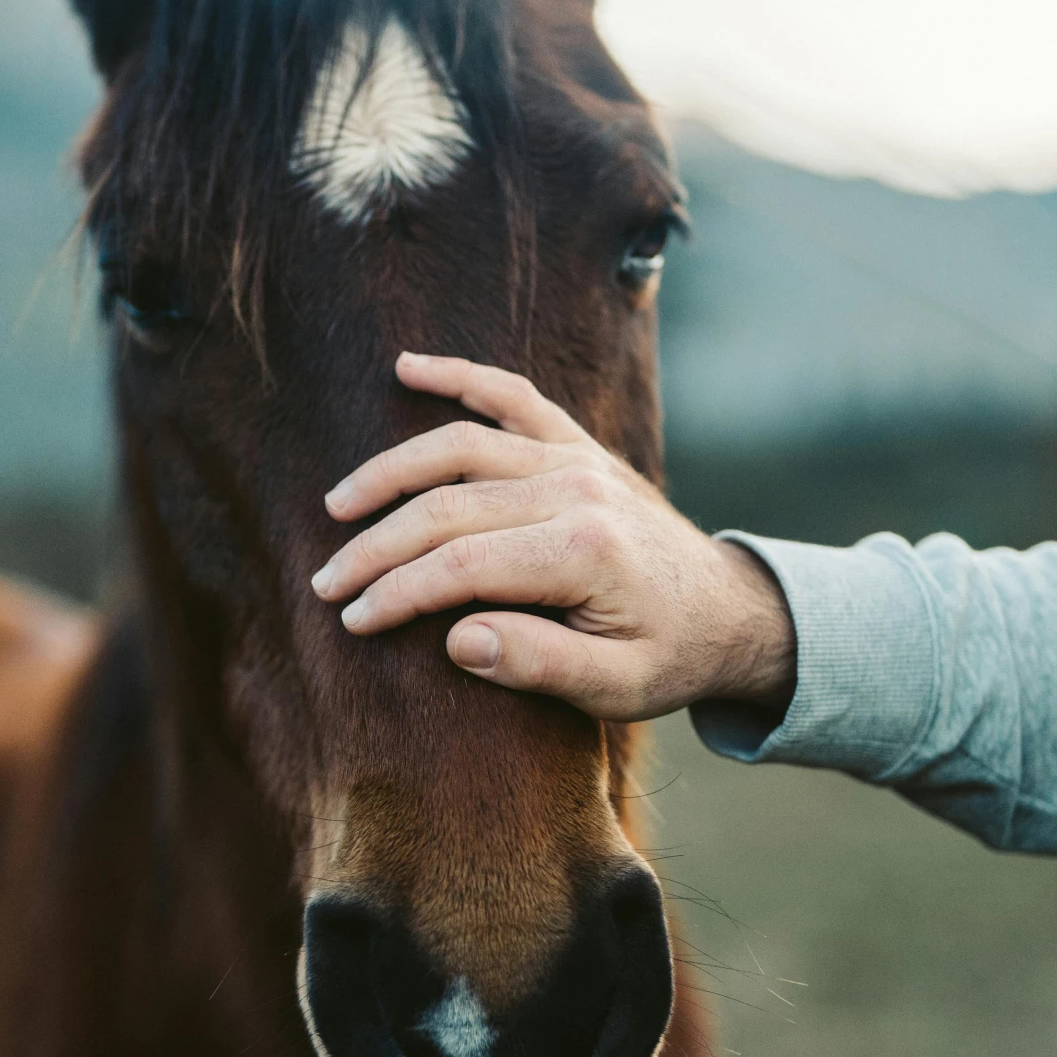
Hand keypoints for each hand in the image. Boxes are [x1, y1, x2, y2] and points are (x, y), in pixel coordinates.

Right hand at [312, 353, 796, 722]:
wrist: (730, 611)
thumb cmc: (668, 656)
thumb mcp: (616, 688)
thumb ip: (539, 666)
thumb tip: (457, 641)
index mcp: (584, 552)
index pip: (463, 565)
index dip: (398, 591)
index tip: (352, 619)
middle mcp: (575, 491)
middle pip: (449, 507)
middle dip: (377, 547)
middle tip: (327, 583)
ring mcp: (575, 459)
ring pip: (462, 447)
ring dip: (392, 472)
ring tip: (339, 506)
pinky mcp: (576, 445)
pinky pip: (513, 397)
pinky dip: (459, 375)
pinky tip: (406, 368)